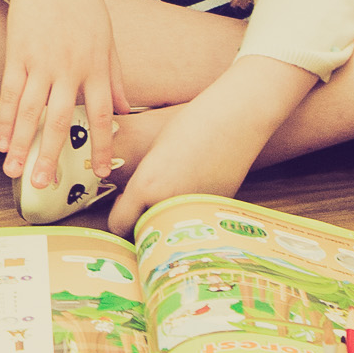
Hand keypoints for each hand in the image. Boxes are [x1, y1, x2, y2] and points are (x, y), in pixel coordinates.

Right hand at [0, 0, 125, 191]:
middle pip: (60, 120)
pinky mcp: (17, 55)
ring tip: (14, 173)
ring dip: (22, 146)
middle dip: (52, 156)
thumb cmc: (83, 7)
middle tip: (44, 185)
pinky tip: (2, 143)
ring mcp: (40, 63)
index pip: (100, 115)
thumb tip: (124, 110)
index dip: (100, 145)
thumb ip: (114, 77)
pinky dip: (5, 120)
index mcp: (95, 67)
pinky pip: (10, 94)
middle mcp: (69, 69)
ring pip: (30, 112)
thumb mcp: (107, 40)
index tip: (99, 173)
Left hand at [107, 58, 304, 234]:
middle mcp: (167, 205)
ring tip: (172, 191)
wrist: (235, 119)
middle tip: (146, 202)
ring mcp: (192, 211)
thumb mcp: (154, 153)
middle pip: (143, 233)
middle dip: (141, 222)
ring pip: (169, 229)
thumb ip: (140, 182)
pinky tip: (195, 187)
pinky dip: (189, 212)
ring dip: (165, 219)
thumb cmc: (190, 126)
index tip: (123, 207)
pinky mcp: (214, 211)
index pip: (118, 224)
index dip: (119, 217)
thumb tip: (131, 202)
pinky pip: (192, 220)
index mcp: (146, 187)